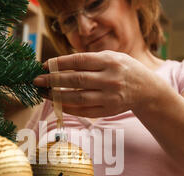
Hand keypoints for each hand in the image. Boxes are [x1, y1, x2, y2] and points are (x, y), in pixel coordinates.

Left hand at [33, 50, 161, 117]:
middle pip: (76, 80)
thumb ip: (89, 60)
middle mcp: (110, 79)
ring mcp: (110, 97)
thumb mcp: (111, 57)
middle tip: (37, 80)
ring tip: (43, 93)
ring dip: (57, 96)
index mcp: (110, 61)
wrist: (146, 89)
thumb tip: (59, 64)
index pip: (79, 61)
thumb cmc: (124, 69)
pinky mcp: (108, 111)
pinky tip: (57, 103)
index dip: (60, 63)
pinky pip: (84, 111)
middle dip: (53, 80)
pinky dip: (69, 108)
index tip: (45, 65)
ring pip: (78, 98)